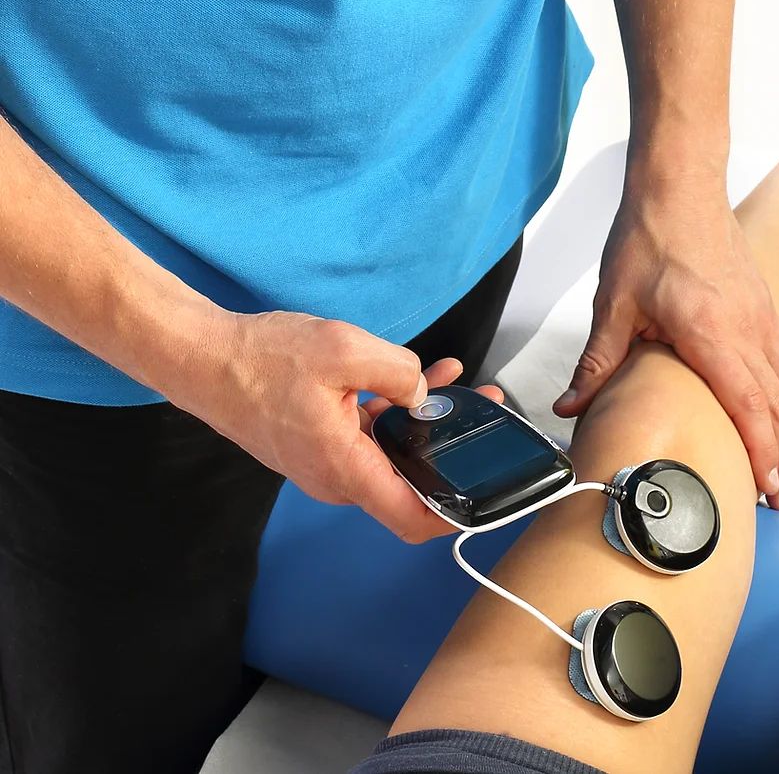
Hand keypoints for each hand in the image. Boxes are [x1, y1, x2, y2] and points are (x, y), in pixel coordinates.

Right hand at [166, 310, 502, 541]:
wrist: (201, 359)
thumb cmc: (260, 359)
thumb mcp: (343, 350)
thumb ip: (398, 372)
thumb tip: (423, 394)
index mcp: (346, 468)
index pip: (412, 517)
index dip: (455, 514)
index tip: (487, 494)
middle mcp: (338, 478)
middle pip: (410, 479)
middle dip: (453, 448)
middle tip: (486, 412)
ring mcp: (327, 463)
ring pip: (392, 452)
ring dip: (426, 421)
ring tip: (457, 383)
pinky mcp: (319, 444)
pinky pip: (369, 436)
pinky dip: (395, 411)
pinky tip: (418, 377)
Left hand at [553, 181, 778, 507]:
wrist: (680, 185)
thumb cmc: (649, 237)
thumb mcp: (614, 304)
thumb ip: (597, 362)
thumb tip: (570, 407)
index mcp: (712, 332)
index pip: (748, 403)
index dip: (760, 450)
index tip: (766, 486)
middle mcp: (749, 328)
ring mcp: (762, 317)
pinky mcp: (763, 309)